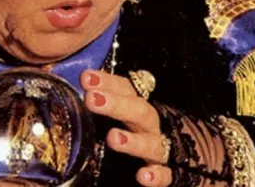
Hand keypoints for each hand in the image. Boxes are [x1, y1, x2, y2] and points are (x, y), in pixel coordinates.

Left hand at [80, 69, 172, 186]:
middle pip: (139, 110)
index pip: (125, 88)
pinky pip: (166, 174)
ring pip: (151, 143)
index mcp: (136, 105)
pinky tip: (143, 176)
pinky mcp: (166, 172)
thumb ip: (100, 99)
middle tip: (92, 99)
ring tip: (113, 138)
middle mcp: (149, 125)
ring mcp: (159, 148)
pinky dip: (156, 176)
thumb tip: (76, 83)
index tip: (86, 77)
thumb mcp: (120, 110)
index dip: (107, 81)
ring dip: (133, 142)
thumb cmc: (137, 126)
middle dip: (117, 104)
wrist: (178, 151)